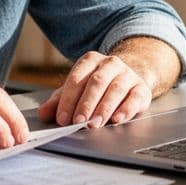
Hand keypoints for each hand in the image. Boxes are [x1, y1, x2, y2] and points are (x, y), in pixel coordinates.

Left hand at [38, 51, 153, 128]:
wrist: (128, 77)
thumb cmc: (98, 85)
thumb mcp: (76, 89)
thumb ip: (59, 101)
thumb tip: (43, 113)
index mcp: (90, 61)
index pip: (77, 79)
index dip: (69, 99)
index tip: (62, 118)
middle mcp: (110, 64)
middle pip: (97, 82)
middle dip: (86, 104)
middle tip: (78, 122)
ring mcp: (127, 74)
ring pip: (116, 89)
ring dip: (104, 108)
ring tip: (95, 124)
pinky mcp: (142, 88)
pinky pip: (135, 97)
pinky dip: (126, 109)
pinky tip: (117, 119)